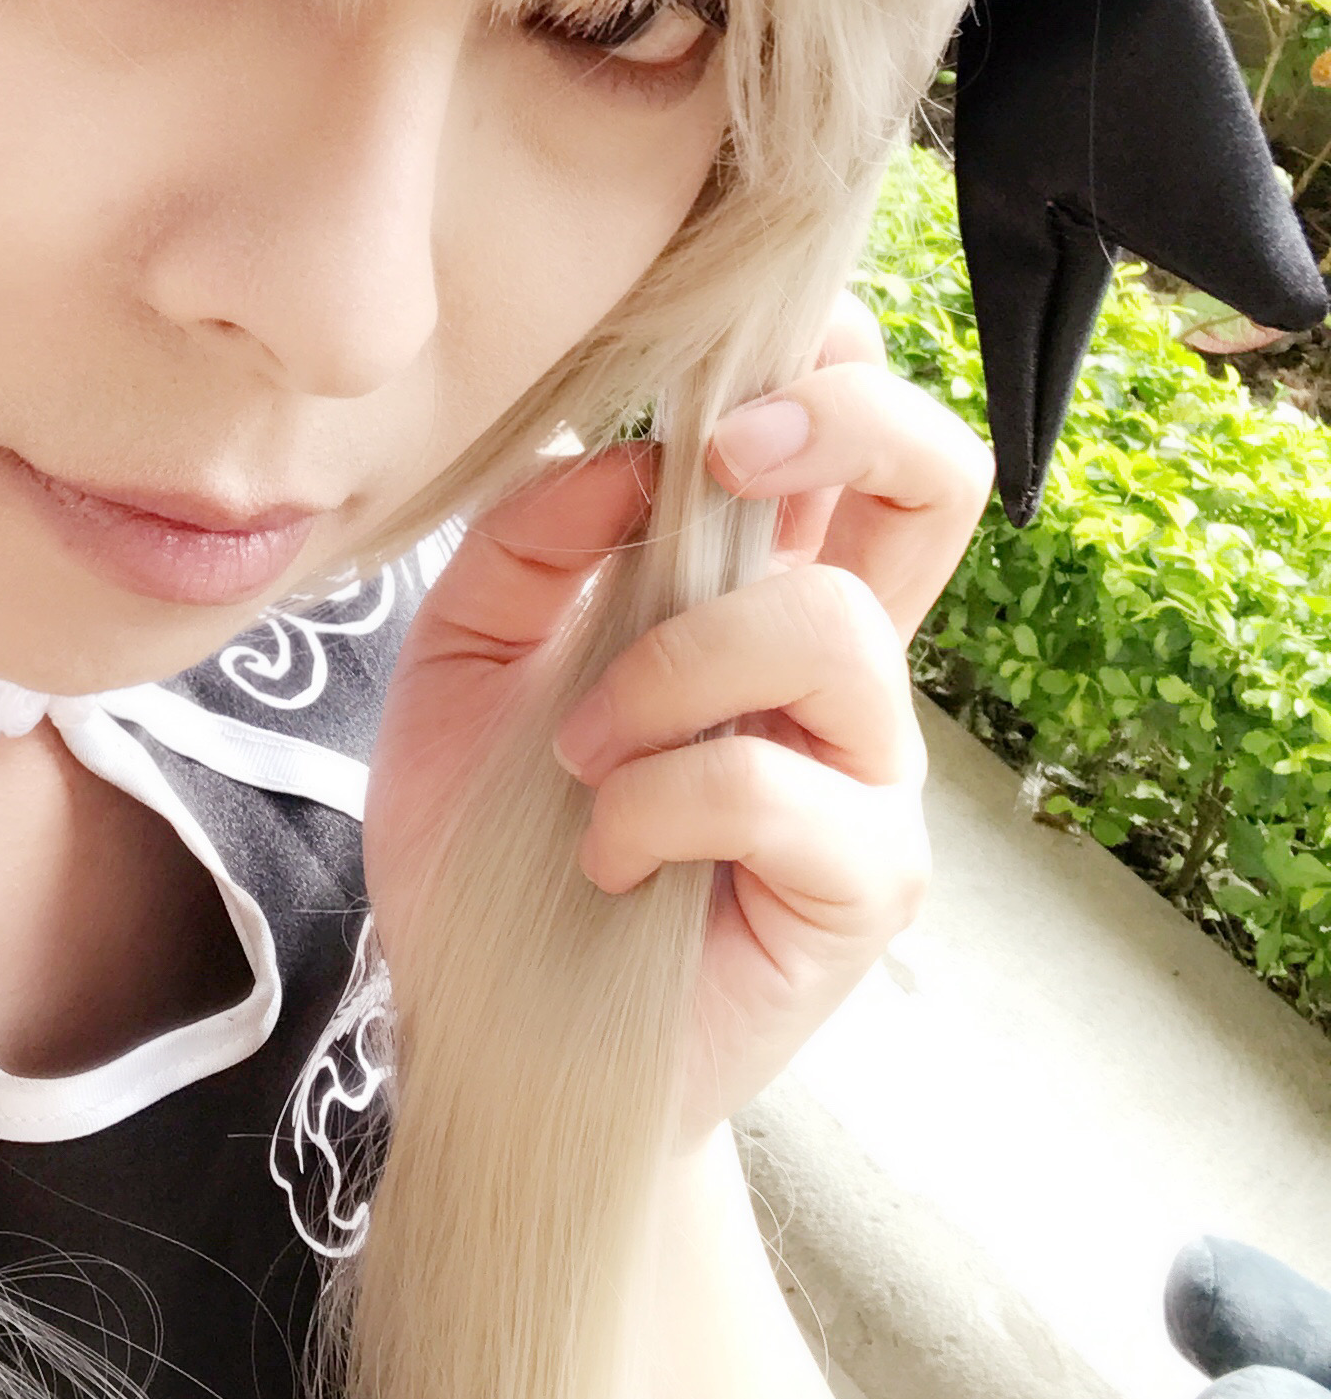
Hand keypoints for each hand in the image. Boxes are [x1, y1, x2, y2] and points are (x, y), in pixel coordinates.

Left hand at [363, 298, 991, 1144]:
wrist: (484, 1038)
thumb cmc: (487, 844)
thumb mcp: (457, 664)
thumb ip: (523, 545)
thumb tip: (617, 457)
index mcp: (750, 583)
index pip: (848, 431)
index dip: (825, 360)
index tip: (715, 365)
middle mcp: (834, 661)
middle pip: (941, 481)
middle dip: (844, 425)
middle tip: (716, 458)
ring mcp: (866, 770)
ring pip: (833, 628)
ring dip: (672, 667)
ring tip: (579, 751)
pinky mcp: (865, 882)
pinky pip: (780, 786)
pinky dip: (662, 800)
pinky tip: (600, 851)